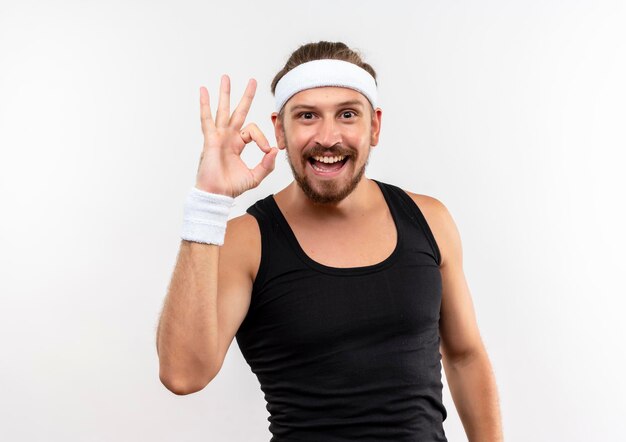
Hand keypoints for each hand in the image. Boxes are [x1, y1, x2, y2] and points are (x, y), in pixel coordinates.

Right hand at [195, 75, 278, 197]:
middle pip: (238, 111)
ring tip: (226, 77)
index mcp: (237, 144)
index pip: (252, 130)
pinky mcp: (210, 139)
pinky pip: (207, 119)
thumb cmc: (231, 187)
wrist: (217, 194)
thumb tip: (275, 151)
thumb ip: (267, 165)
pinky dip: (205, 105)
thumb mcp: (255, 176)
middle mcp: (228, 137)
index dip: (262, 138)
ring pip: (223, 110)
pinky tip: (203, 91)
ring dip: (225, 93)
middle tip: (252, 81)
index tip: (267, 151)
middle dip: (245, 96)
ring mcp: (218, 136)